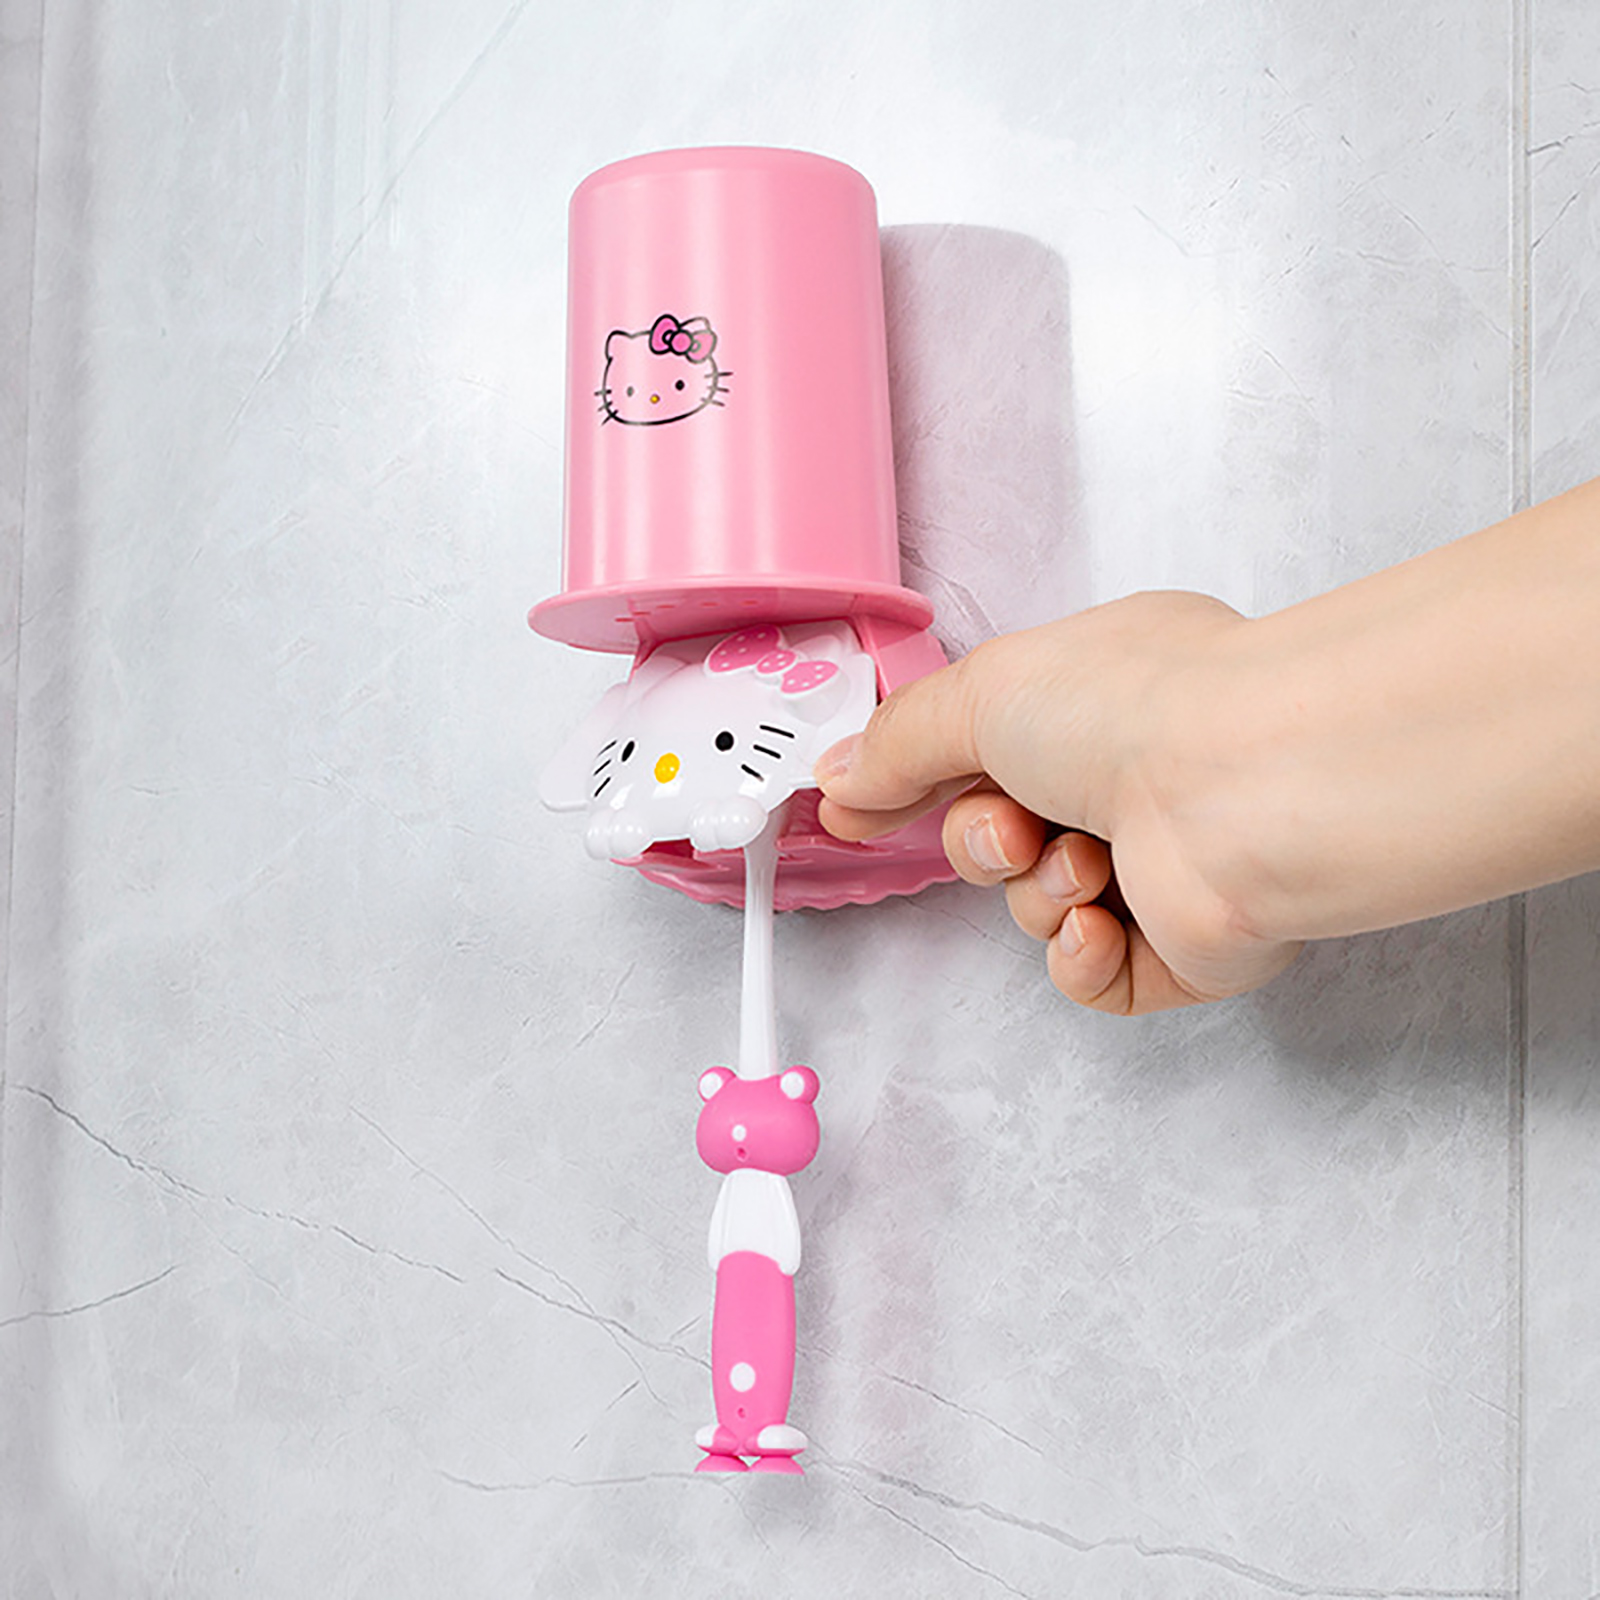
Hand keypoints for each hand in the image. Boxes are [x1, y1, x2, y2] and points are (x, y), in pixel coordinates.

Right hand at [814, 593, 1303, 1013]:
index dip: (917, 784)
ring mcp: (1162, 863)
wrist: (1241, 789)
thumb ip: (898, 744)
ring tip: (1082, 864)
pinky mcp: (1185, 947)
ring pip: (1038, 908)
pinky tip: (1101, 923)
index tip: (856, 811)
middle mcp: (1134, 777)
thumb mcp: (979, 693)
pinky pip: (1091, 976)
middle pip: (1001, 838)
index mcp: (1097, 698)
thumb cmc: (1135, 709)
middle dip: (983, 842)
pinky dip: (1081, 957)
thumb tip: (838, 779)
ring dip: (1038, 893)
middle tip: (1012, 827)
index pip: (986, 750)